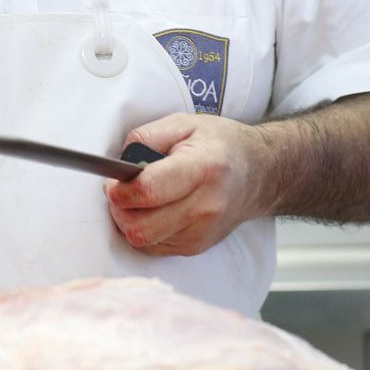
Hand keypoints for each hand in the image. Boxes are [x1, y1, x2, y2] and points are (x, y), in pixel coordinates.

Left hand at [104, 115, 273, 256]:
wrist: (258, 173)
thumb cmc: (220, 145)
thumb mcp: (184, 122)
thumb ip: (147, 136)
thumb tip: (119, 162)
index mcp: (203, 168)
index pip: (148, 191)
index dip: (120, 189)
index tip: (111, 181)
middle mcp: (206, 206)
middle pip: (141, 226)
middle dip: (118, 209)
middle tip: (118, 191)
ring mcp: (202, 232)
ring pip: (144, 240)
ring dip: (128, 222)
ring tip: (135, 199)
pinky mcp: (197, 247)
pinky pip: (154, 247)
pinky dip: (143, 231)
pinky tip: (150, 211)